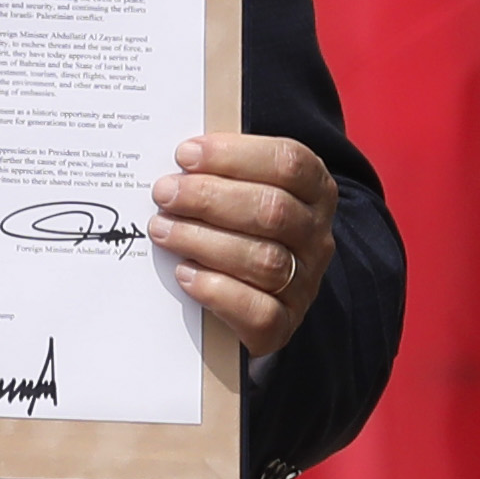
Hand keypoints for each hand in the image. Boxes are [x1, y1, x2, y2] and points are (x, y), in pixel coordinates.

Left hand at [147, 134, 336, 358]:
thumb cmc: (242, 230)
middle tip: (165, 193)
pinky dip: (217, 290)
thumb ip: (222, 173)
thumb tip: (181, 158)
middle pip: (273, 210)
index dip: (235, 155)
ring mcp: (305, 282)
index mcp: (315, 191)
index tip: (185, 155)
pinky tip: (185, 275)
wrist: (256, 300)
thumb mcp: (245, 192)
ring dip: (204, 241)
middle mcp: (317, 236)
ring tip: (162, 230)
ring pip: (264, 260)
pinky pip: (258, 311)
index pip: (288, 163)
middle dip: (210, 197)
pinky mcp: (284, 324)